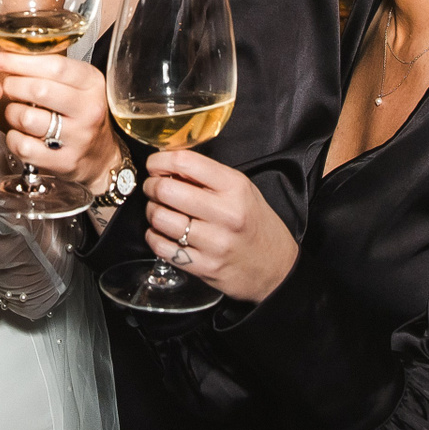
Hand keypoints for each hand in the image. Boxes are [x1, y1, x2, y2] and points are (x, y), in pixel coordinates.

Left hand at [0, 50, 120, 191]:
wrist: (100, 155)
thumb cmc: (80, 112)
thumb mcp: (77, 84)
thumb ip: (49, 68)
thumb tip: (8, 53)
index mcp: (92, 83)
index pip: (55, 66)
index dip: (21, 61)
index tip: (0, 59)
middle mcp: (89, 110)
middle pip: (38, 90)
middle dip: (13, 86)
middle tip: (8, 87)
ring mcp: (78, 138)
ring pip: (26, 118)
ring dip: (11, 113)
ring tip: (15, 111)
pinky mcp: (64, 161)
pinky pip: (23, 146)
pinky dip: (13, 138)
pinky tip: (19, 133)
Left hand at [139, 149, 297, 303]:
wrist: (277, 269)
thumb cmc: (255, 224)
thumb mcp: (242, 190)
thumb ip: (208, 177)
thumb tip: (167, 166)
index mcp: (235, 188)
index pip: (185, 162)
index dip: (160, 161)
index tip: (155, 165)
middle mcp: (225, 214)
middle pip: (166, 190)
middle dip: (151, 186)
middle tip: (153, 188)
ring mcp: (214, 243)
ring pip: (160, 218)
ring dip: (152, 212)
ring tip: (159, 210)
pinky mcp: (204, 266)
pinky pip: (162, 247)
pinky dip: (154, 237)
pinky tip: (162, 233)